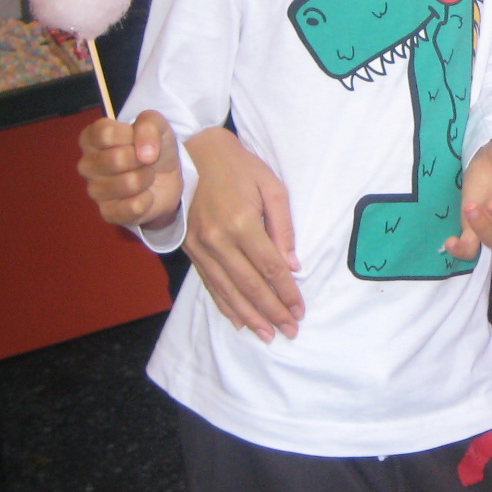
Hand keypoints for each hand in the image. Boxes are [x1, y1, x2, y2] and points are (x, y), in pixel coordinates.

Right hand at [78, 111, 183, 227]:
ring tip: (146, 175)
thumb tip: (145, 154)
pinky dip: (148, 199)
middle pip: (116, 159)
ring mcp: (94, 191)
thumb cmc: (153, 146)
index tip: (140, 140)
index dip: (132, 136)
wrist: (167, 177)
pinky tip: (145, 194)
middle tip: (146, 160)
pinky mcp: (108, 213)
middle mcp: (87, 165)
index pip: (106, 134)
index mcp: (91, 138)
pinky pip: (133, 207)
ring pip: (128, 183)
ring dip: (147, 178)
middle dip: (143, 159)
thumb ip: (149, 124)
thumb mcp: (156, 124)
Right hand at [182, 127, 302, 342]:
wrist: (197, 157)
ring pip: (228, 290)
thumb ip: (284, 227)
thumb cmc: (242, 169)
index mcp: (242, 222)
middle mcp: (218, 239)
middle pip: (250, 285)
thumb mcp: (273, 187)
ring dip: (250, 316)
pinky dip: (225, 305)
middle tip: (290, 331)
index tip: (300, 309)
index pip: (270, 267)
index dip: (287, 291)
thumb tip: (292, 265)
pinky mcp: (191, 250)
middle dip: (272, 311)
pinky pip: (210, 284)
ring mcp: (201, 247)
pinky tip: (238, 320)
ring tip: (267, 334)